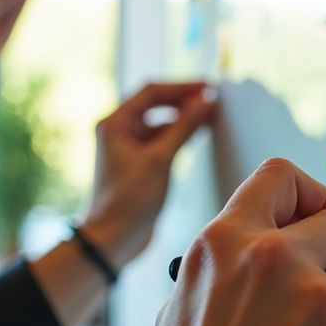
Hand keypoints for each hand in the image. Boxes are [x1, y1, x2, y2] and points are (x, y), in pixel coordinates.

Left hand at [81, 83, 216, 271]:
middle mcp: (119, 131)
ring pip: (161, 121)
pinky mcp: (140, 162)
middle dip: (184, 100)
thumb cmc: (126, 202)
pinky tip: (197, 135)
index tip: (207, 87)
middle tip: (211, 99)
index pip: (151, 92)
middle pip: (156, 103)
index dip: (182, 87)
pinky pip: (163, 139)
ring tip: (209, 116)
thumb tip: (204, 103)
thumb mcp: (160, 159)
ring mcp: (129, 147)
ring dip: (184, 117)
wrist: (114, 238)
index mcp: (115, 124)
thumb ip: (184, 127)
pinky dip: (180, 134)